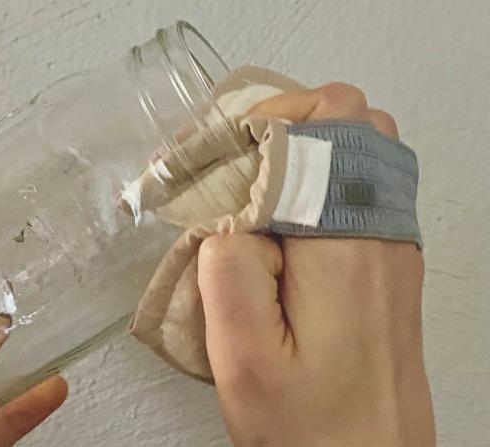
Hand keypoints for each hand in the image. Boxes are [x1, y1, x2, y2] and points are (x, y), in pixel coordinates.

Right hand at [198, 83, 434, 445]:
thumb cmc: (311, 428)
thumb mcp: (243, 359)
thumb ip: (228, 270)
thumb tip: (227, 213)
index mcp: (345, 246)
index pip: (320, 126)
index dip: (253, 121)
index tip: (204, 153)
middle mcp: (380, 231)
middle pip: (349, 118)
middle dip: (277, 120)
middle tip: (223, 156)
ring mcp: (391, 242)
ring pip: (357, 146)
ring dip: (296, 145)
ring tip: (241, 179)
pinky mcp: (387, 259)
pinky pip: (357, 185)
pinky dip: (312, 175)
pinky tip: (270, 215)